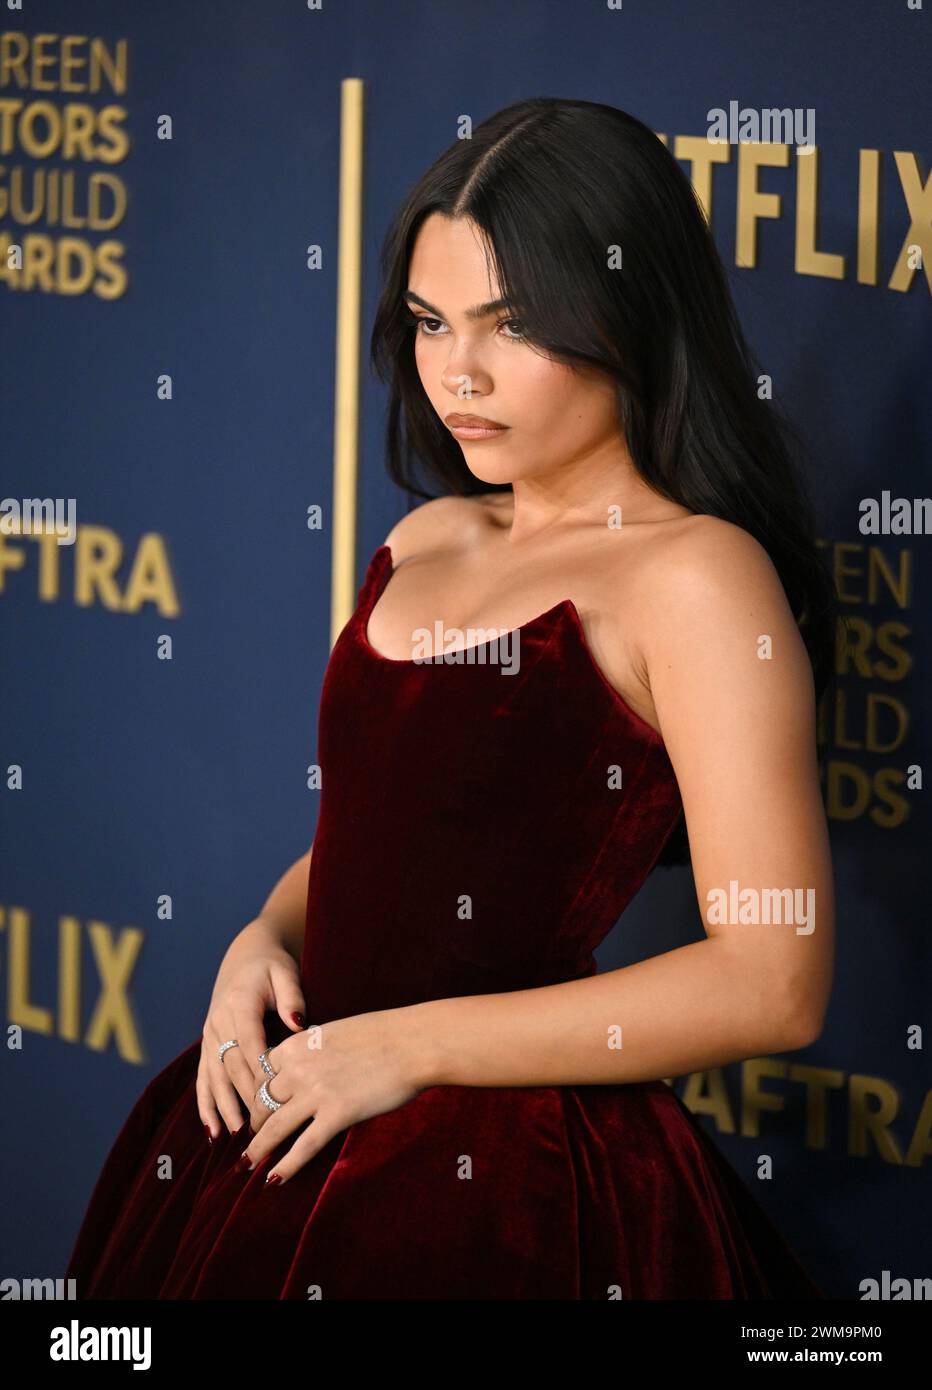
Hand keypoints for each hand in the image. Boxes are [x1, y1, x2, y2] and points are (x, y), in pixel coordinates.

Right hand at [196, 918, 307, 1137]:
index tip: (275, 1093)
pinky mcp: (207, 1045)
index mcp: (240, 1003)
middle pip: (231, 1063)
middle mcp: (219, 1021)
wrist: (246, 956)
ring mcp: (209, 1034)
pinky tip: (212, 1129)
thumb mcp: (285, 973)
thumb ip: (292, 997)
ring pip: (214, 1075)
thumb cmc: (272, 967)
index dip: (261, 1068)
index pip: (250, 1041)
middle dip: (245, 1095)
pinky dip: (206, 1104)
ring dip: (223, 1105)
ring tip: (234, 1133)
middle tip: (260, 1125)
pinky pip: (203, 1077)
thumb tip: (298, 1023)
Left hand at [239, 1006, 431, 1184]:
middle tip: (253, 1136)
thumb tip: (308, 1061)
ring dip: (257, 1148)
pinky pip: (303, 1146)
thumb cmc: (383, 1033)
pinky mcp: (337, 1114)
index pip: (261, 1071)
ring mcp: (316, 1093)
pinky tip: (272, 1180)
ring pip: (274, 1126)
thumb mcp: (335, 1031)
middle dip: (255, 1122)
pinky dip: (285, 1166)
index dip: (255, 1091)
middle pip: (262, 1100)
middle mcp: (299, 1068)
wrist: (412, 1042)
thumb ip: (313, 1049)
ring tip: (246, 1164)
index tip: (255, 1104)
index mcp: (297, 1044)